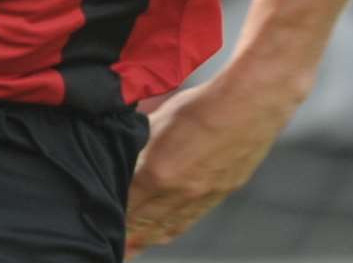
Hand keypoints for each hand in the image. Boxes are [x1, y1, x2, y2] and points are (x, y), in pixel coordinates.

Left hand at [123, 82, 289, 254]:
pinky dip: (176, 228)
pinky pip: (193, 218)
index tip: (104, 220)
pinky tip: (168, 232)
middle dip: (129, 235)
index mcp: (158, 173)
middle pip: (147, 222)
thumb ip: (141, 143)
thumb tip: (130, 153)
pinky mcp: (221, 193)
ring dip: (151, 237)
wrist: (248, 106)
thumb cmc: (203, 106)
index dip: (115, 215)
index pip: (128, 204)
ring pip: (170, 225)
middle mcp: (180, 192)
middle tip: (118, 247)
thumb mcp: (158, 120)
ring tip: (136, 247)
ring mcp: (202, 196)